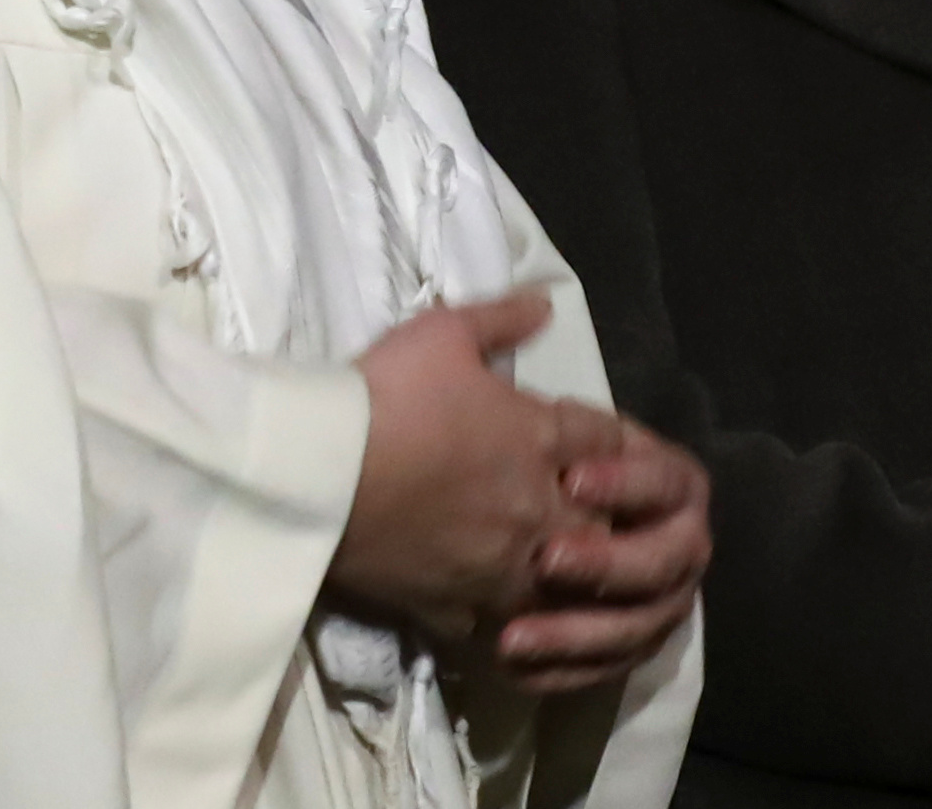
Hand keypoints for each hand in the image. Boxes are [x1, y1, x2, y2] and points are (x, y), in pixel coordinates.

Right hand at [331, 293, 618, 638]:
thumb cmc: (384, 396)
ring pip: (565, 586)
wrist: (318, 473)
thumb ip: (501, 318)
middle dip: (608, 518)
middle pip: (604, 523)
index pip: (606, 440)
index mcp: (539, 437)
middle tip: (600, 514)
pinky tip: (509, 622)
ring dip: (570, 578)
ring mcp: (500, 565)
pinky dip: (512, 624)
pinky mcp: (459, 606)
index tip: (607, 443)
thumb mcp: (443, 333)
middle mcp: (535, 507)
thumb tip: (546, 302)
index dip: (613, 439)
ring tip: (562, 574)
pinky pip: (503, 629)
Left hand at [493, 420, 710, 695]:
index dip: (625, 483)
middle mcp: (683, 549)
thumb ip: (568, 422)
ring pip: (632, 629)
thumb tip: (539, 388)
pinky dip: (559, 672)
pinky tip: (511, 666)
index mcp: (677, 487)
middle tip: (546, 560)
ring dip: (573, 635)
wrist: (568, 520)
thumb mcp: (566, 431)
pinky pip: (604, 670)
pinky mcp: (633, 648)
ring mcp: (663, 605)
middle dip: (605, 564)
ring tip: (511, 638)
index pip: (665, 482)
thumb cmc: (565, 465)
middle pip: (659, 564)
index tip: (571, 481)